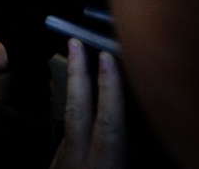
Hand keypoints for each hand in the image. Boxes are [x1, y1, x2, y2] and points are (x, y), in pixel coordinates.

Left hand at [50, 38, 125, 168]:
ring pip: (68, 119)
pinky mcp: (55, 165)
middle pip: (76, 108)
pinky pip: (66, 134)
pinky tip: (79, 103)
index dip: (109, 88)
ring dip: (73, 89)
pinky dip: (75, 115)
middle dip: (76, 73)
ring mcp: (62, 161)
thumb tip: (142, 129)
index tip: (107, 56)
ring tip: (76, 63)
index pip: (107, 120)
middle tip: (74, 42)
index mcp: (103, 165)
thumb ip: (134, 155)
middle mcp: (77, 159)